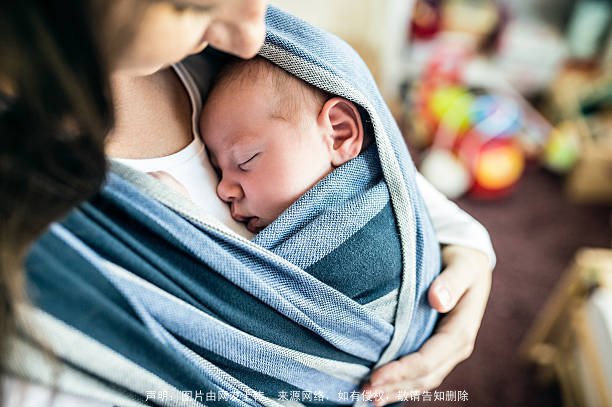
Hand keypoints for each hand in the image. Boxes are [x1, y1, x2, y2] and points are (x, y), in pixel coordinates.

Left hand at [362, 245, 491, 405]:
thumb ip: (451, 282)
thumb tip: (437, 300)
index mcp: (462, 331)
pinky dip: (404, 384)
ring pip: (423, 380)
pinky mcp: (439, 348)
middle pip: (424, 376)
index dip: (401, 370)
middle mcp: (457, 347)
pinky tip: (384, 390)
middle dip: (395, 385)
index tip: (374, 375)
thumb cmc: (465, 262)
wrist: (473, 264)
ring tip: (369, 398)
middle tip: (364, 391)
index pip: (428, 359)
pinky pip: (422, 373)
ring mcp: (448, 351)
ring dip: (397, 390)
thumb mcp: (463, 266)